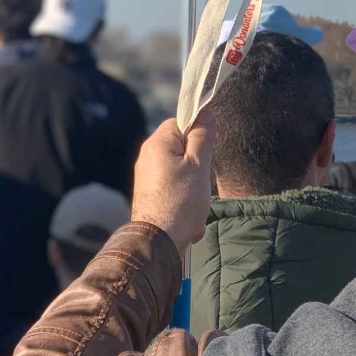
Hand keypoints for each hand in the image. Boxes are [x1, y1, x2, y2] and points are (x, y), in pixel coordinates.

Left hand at [131, 113, 214, 249]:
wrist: (159, 242)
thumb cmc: (180, 201)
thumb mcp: (199, 165)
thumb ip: (203, 137)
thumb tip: (206, 113)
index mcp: (157, 144)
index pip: (180, 123)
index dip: (198, 135)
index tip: (207, 154)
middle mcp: (147, 157)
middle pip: (182, 148)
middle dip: (199, 166)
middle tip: (203, 182)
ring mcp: (147, 177)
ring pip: (182, 171)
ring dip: (195, 187)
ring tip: (196, 204)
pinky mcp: (150, 195)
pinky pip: (174, 189)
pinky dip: (185, 200)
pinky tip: (189, 216)